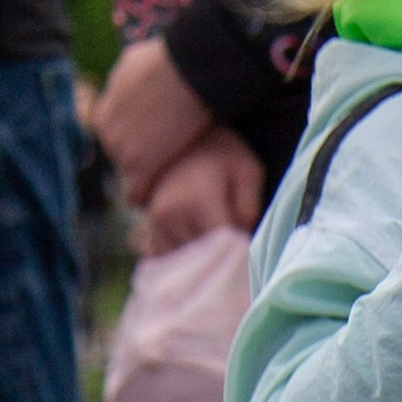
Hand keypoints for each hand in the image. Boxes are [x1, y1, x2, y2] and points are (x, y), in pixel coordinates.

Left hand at [95, 36, 216, 201]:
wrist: (188, 69)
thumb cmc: (171, 60)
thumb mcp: (137, 61)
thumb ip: (130, 77)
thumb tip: (134, 74)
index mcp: (104, 109)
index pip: (117, 135)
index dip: (140, 139)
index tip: (160, 143)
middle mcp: (106, 129)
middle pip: (122, 155)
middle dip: (142, 158)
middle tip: (168, 161)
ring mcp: (121, 150)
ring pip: (130, 173)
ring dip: (147, 176)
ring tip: (167, 180)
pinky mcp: (140, 167)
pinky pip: (136, 192)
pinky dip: (146, 195)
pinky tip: (157, 198)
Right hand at [138, 128, 262, 252]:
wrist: (185, 138)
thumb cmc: (223, 153)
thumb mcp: (248, 172)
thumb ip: (250, 208)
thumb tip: (244, 242)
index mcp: (198, 203)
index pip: (223, 247)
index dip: (241, 253)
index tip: (252, 249)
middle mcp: (170, 216)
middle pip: (203, 258)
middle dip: (222, 258)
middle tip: (238, 252)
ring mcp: (155, 223)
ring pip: (183, 262)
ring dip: (202, 261)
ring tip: (219, 249)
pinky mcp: (149, 227)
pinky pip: (166, 257)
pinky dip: (184, 260)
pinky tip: (200, 250)